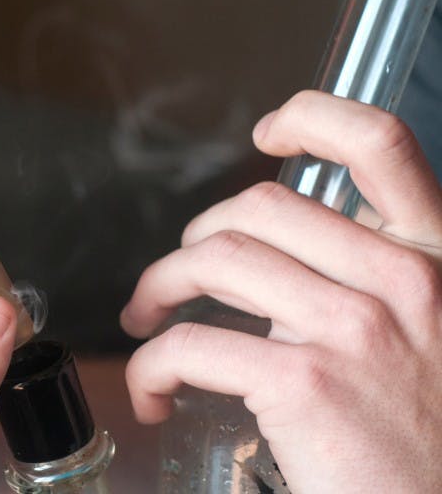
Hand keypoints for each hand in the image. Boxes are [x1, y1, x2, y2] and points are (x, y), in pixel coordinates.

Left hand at [121, 91, 441, 491]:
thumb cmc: (431, 441)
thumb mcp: (434, 334)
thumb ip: (379, 283)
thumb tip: (293, 258)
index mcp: (435, 259)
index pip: (381, 144)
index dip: (314, 119)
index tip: (268, 135)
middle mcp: (401, 281)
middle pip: (259, 208)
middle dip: (195, 237)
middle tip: (175, 277)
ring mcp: (353, 329)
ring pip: (213, 262)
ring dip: (158, 287)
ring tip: (147, 320)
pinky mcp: (305, 385)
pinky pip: (190, 346)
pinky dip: (151, 368)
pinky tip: (153, 393)